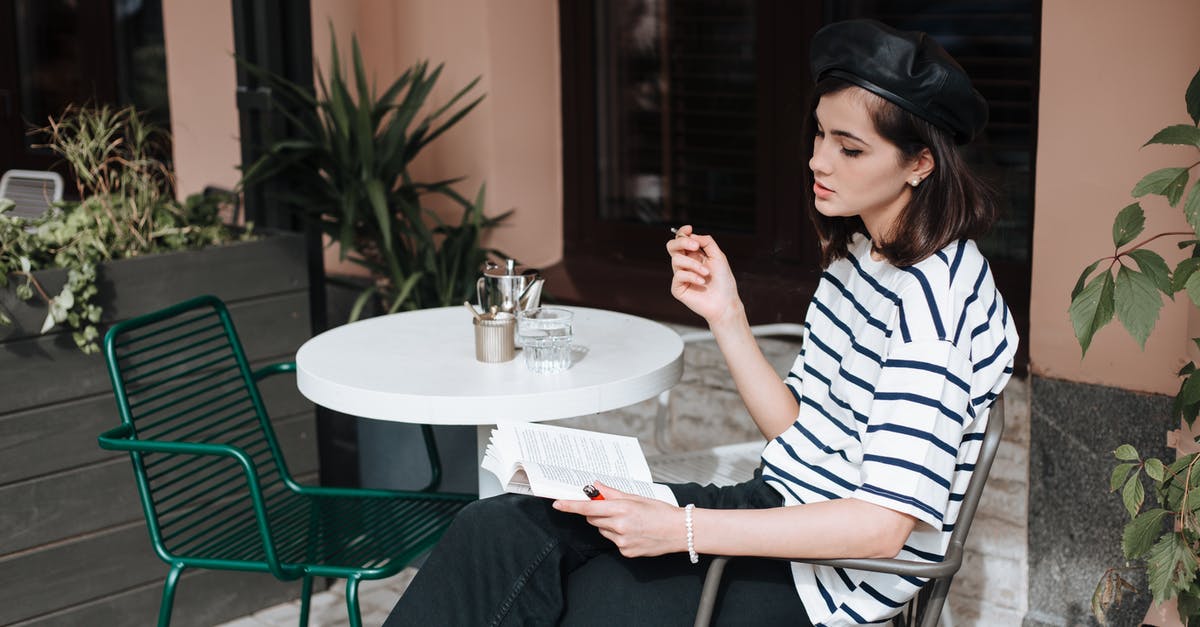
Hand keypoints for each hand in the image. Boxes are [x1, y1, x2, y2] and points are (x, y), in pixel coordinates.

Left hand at [553, 482, 686, 557]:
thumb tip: (597, 486)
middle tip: (614, 509)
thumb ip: (613, 493)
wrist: (679, 531)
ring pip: (603, 531)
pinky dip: (619, 536)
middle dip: (598, 513)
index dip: (571, 506)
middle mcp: (620, 526)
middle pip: (593, 519)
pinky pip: (614, 542)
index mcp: (622, 509)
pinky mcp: (626, 552)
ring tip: (630, 522)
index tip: (558, 503)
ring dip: (609, 525)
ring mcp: (622, 541)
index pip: (588, 508)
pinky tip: (635, 532)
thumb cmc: (661, 512)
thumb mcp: (637, 498)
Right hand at [666, 225, 739, 324]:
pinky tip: (702, 281)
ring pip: (676, 260)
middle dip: (682, 242)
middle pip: (672, 246)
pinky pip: (679, 275)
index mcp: (694, 255)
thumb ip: (707, 242)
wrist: (725, 302)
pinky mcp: (678, 288)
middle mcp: (686, 264)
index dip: (682, 232)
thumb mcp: (718, 256)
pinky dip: (692, 276)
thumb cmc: (723, 281)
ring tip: (707, 273)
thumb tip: (692, 235)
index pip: (681, 240)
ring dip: (694, 264)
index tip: (689, 229)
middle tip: (696, 246)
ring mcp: (681, 276)